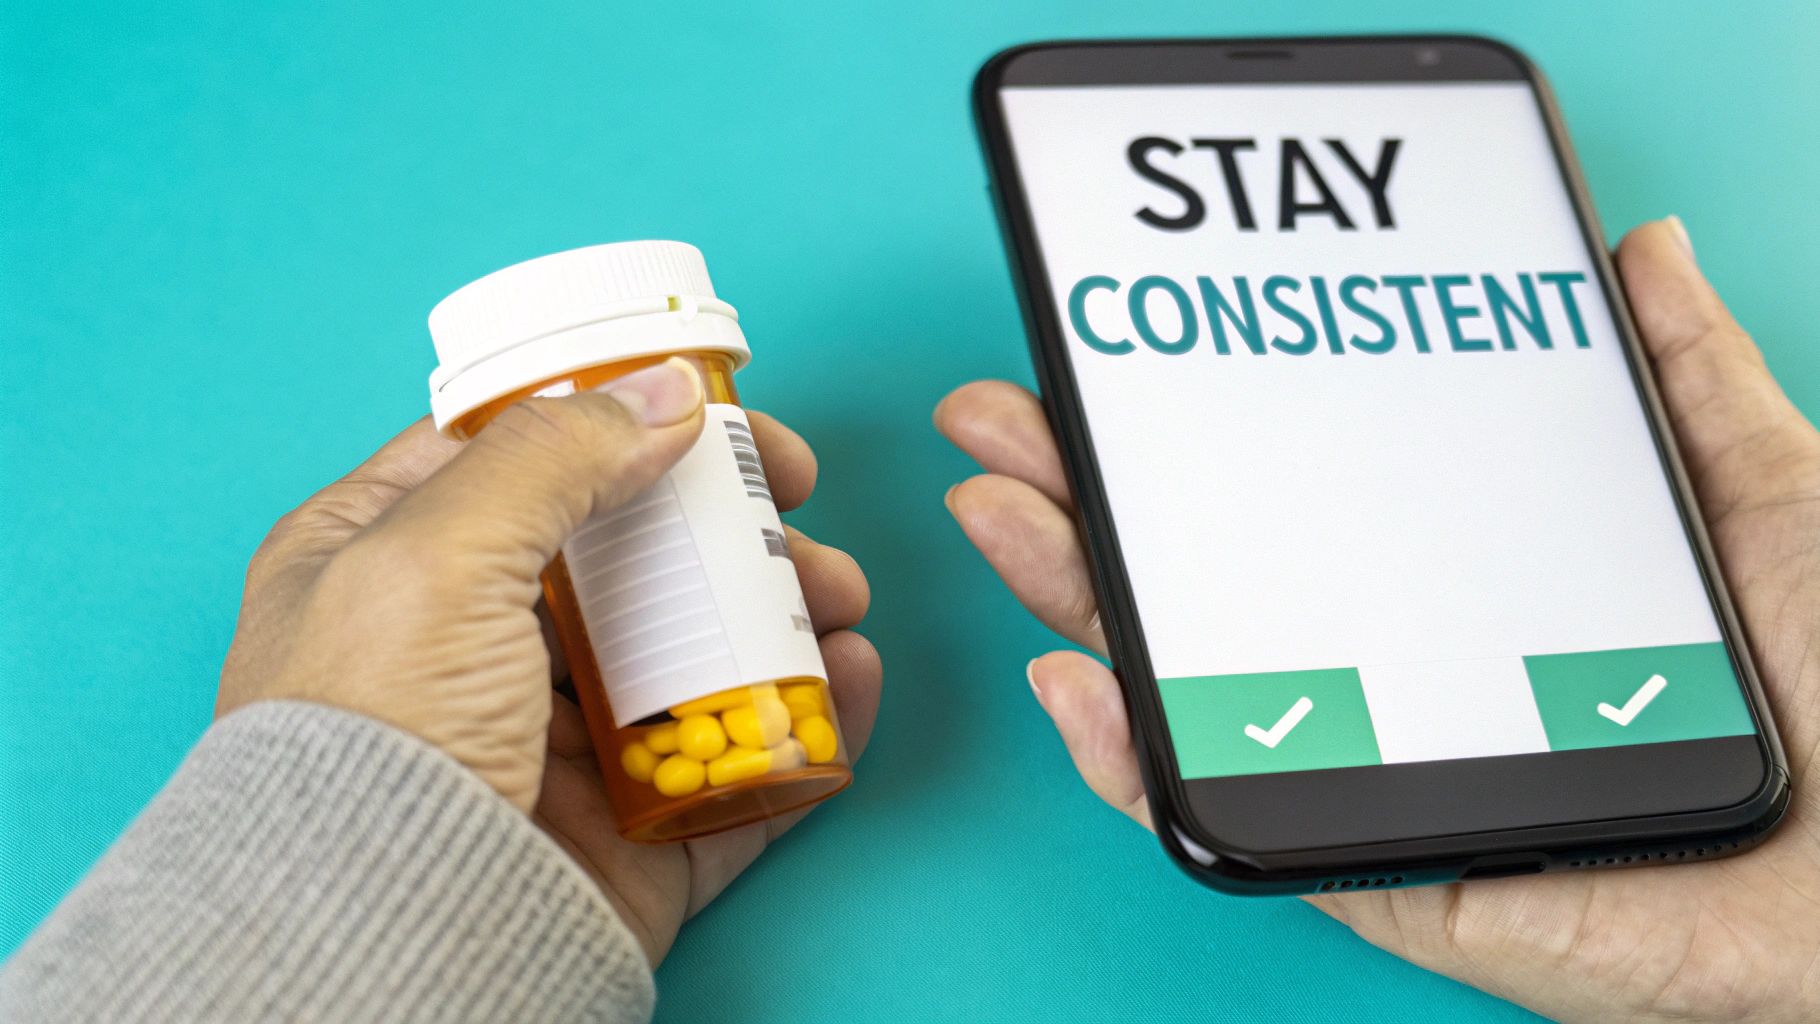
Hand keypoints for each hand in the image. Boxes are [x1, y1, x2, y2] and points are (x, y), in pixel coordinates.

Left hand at [217, 357, 880, 964]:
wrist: (386, 938)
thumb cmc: (373, 736)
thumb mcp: (434, 554)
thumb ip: (551, 454)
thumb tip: (666, 392)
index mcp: (397, 566)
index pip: (521, 459)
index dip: (622, 419)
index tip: (716, 410)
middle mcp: (480, 649)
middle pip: (634, 552)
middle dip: (730, 519)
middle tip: (797, 498)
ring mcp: (562, 743)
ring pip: (698, 649)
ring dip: (785, 609)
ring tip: (840, 596)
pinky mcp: (633, 828)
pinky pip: (745, 762)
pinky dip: (811, 716)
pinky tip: (851, 676)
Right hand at [936, 220, 1819, 1022]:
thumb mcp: (1768, 498)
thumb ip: (1690, 382)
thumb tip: (1640, 248)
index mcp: (1468, 601)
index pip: (1294, 519)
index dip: (1190, 454)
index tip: (1111, 378)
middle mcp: (1411, 688)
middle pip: (1212, 604)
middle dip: (1085, 513)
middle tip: (1002, 427)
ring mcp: (1397, 784)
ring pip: (1197, 708)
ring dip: (1079, 616)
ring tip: (1003, 518)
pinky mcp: (1410, 881)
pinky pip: (1251, 834)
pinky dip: (1144, 773)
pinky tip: (1083, 685)